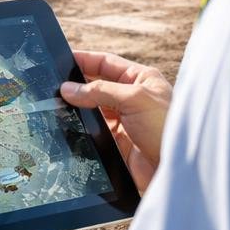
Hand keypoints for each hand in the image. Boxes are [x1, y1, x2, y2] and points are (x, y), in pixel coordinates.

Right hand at [61, 50, 172, 192]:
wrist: (175, 170)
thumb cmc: (166, 128)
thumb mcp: (135, 98)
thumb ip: (100, 91)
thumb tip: (69, 89)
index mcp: (141, 79)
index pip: (106, 63)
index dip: (84, 60)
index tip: (61, 59)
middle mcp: (132, 97)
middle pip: (97, 85)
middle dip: (77, 85)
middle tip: (53, 85)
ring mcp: (124, 120)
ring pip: (92, 109)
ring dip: (76, 108)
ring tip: (55, 105)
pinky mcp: (117, 141)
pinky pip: (93, 130)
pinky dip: (80, 128)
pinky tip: (67, 125)